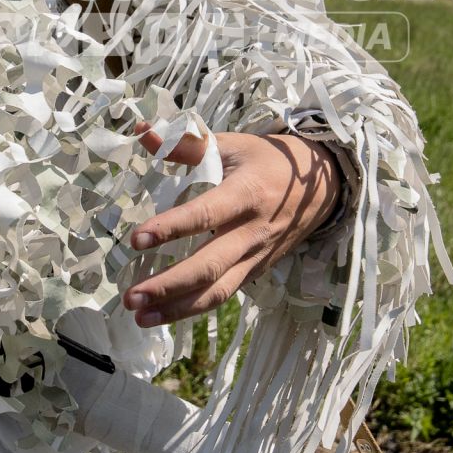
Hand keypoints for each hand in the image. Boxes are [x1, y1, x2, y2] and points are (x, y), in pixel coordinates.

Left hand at [121, 123, 342, 326]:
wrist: (321, 187)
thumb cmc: (268, 161)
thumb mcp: (232, 145)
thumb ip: (186, 144)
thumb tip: (144, 134)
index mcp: (245, 194)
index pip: (205, 214)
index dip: (171, 228)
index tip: (136, 240)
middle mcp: (252, 231)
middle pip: (210, 266)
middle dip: (169, 285)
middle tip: (131, 297)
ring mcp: (256, 256)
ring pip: (218, 291)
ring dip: (178, 308)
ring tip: (141, 318)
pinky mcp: (257, 271)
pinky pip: (226, 294)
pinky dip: (194, 308)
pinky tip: (165, 315)